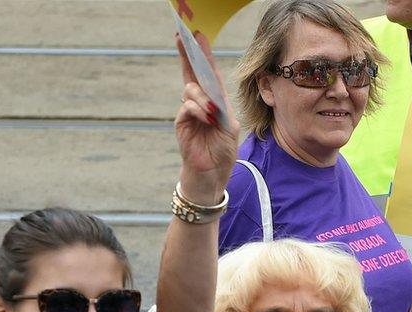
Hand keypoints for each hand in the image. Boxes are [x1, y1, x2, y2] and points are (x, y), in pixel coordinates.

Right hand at [174, 32, 239, 203]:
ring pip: (191, 90)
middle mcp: (200, 103)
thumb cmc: (223, 152)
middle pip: (193, 74)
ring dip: (202, 97)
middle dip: (189, 55)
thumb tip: (211, 100)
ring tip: (211, 112)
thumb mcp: (230, 128)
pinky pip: (186, 107)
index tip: (198, 37)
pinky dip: (197, 110)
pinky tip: (206, 118)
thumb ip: (222, 110)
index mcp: (214, 101)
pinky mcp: (181, 123)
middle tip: (184, 38)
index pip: (208, 75)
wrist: (212, 175)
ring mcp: (189, 112)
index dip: (203, 56)